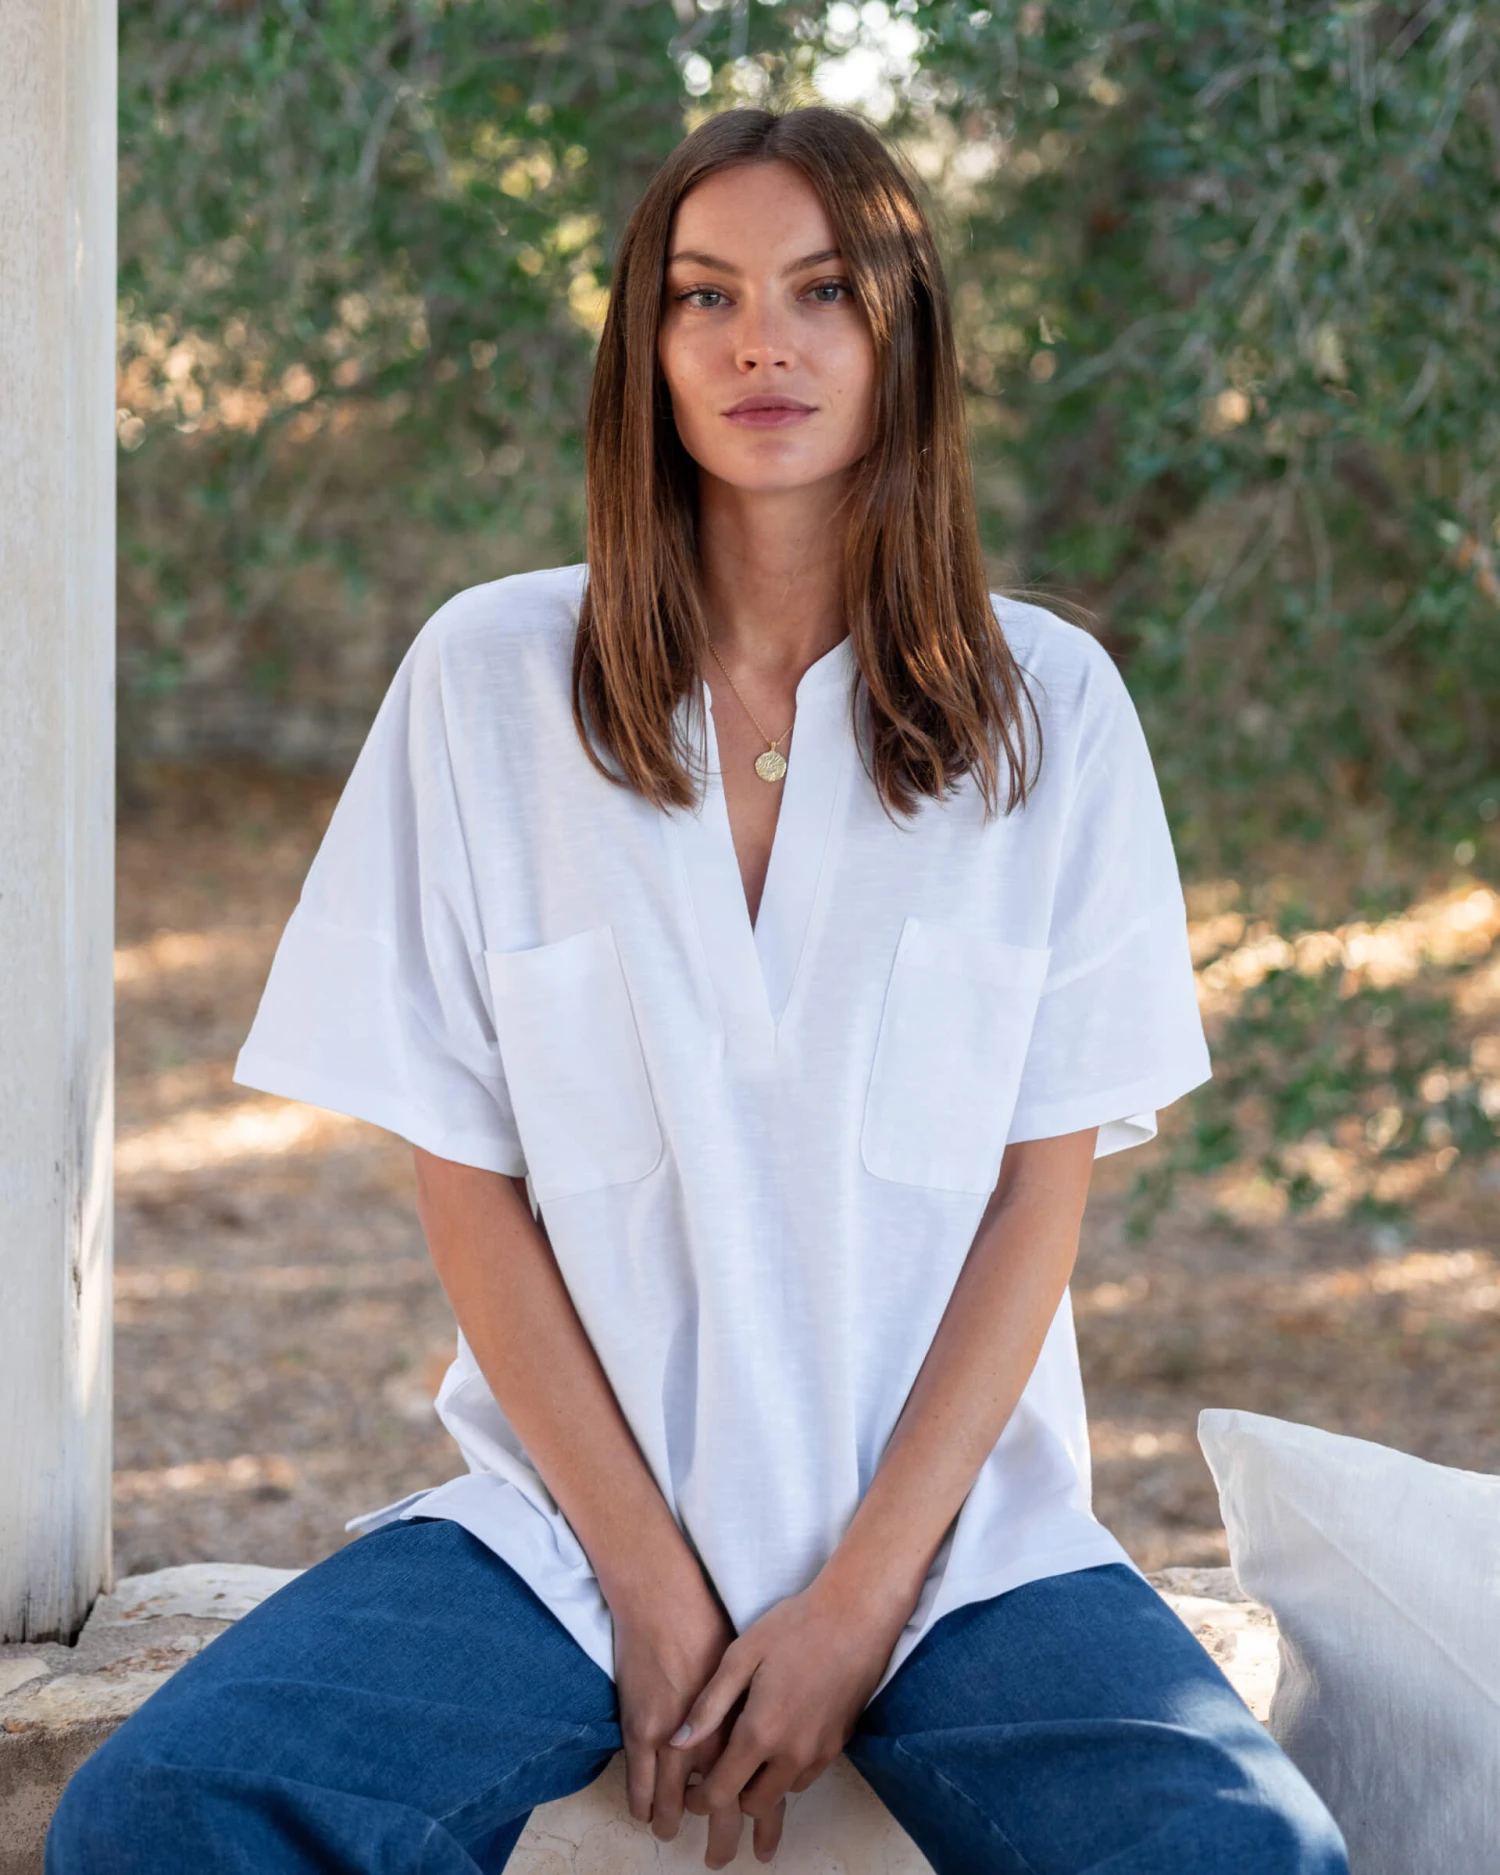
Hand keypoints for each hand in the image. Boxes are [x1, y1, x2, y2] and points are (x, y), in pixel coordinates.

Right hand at [610, 1574, 748, 1865]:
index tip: (760, 1839)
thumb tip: (764, 1743)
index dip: (758, 1817)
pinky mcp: (642, 1729)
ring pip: (676, 1800)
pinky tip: (647, 1815)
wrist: (663, 1595)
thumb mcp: (751, 1663)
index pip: (754, 1785)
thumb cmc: (709, 1621)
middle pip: (719, 1803)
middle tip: (719, 1858)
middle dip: (721, 1835)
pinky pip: (641, 1783)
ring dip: (675, 1822)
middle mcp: (712, 1737)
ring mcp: (674, 1737)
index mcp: (743, 1722)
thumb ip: (754, 1711)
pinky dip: (644, 1803)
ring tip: (673, 1837)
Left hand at [667, 1573, 911, 1866]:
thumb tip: (676, 1743)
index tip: (690, 1792)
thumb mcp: (741, 1656)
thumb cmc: (793, 1628)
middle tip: (719, 1768)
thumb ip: (709, 1705)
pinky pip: (805, 1776)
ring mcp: (820, 1753)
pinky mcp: (839, 1746)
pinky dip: (787, 1770)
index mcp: (761, 1732)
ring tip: (751, 1750)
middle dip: (732, 1795)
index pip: (722, 1793)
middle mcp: (792, 1754)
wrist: (855, 1617)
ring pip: (782, 1793)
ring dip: (762, 1783)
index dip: (700, 1801)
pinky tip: (780, 1736)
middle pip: (754, 1805)